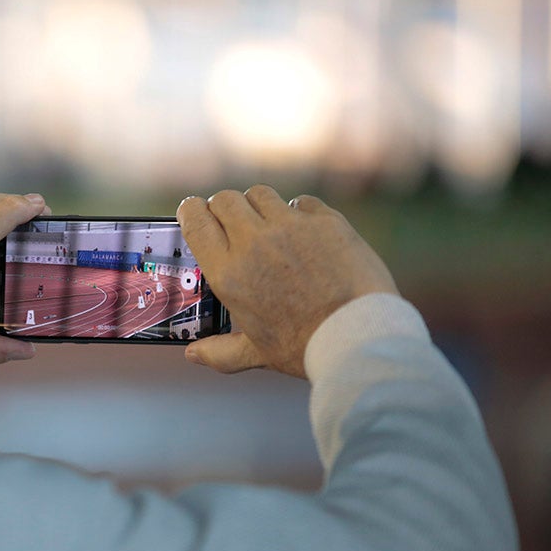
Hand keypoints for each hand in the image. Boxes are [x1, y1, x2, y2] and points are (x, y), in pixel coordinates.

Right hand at [177, 185, 397, 377]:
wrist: (359, 336)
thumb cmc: (305, 347)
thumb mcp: (256, 353)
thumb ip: (220, 353)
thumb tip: (193, 355)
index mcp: (228, 272)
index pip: (196, 219)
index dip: (191, 210)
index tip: (194, 212)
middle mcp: (253, 242)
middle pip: (225, 199)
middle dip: (223, 207)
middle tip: (232, 222)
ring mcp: (290, 227)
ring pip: (260, 194)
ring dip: (259, 207)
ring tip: (269, 226)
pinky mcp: (325, 221)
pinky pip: (301, 203)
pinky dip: (298, 213)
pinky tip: (305, 234)